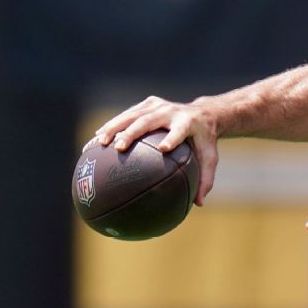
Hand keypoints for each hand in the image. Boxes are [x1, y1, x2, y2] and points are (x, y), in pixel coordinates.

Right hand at [93, 95, 220, 205]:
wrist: (203, 113)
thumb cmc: (205, 142)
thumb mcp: (210, 159)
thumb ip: (206, 180)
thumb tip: (198, 204)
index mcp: (189, 123)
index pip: (180, 131)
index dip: (172, 137)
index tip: (164, 148)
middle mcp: (172, 111)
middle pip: (149, 121)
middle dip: (132, 132)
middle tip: (119, 148)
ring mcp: (159, 105)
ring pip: (133, 114)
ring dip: (115, 127)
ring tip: (100, 142)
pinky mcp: (149, 103)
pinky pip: (128, 114)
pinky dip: (112, 125)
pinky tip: (97, 138)